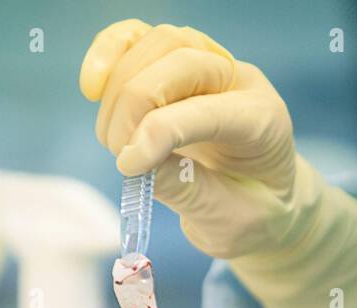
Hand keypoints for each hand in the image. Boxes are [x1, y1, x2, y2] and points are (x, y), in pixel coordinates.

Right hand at [80, 19, 298, 260]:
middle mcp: (238, 80)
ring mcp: (208, 64)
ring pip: (155, 43)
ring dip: (119, 88)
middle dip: (134, 105)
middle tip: (121, 158)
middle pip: (178, 58)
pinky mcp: (177, 65)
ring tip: (113, 141)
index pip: (207, 109)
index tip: (128, 167)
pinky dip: (109, 54)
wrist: (264, 200)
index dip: (160, 132)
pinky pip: (138, 39)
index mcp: (262, 120)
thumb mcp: (227, 219)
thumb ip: (186, 190)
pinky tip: (92, 88)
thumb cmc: (250, 211)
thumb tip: (135, 161)